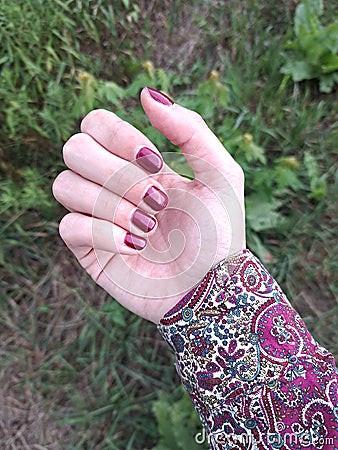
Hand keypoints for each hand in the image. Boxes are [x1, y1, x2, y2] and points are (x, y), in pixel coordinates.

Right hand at [52, 87, 244, 322]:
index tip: (156, 162)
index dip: (118, 135)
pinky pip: (68, 226)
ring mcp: (97, 216)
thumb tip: (145, 93)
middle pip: (73, 149)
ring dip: (112, 204)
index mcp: (137, 162)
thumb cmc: (219, 234)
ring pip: (64, 185)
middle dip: (117, 173)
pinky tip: (134, 245)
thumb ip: (190, 129)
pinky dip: (102, 232)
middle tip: (155, 199)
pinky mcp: (88, 249)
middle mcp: (111, 184)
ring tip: (148, 226)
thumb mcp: (220, 175)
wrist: (213, 290)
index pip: (94, 123)